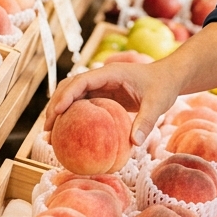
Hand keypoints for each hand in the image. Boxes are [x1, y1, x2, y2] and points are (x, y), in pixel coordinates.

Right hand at [43, 61, 180, 144]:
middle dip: (55, 105)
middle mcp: (101, 78)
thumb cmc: (163, 86)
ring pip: (72, 96)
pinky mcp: (103, 95)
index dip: (66, 95)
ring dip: (59, 112)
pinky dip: (72, 117)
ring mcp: (100, 86)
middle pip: (69, 87)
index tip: (56, 113)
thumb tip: (135, 143)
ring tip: (50, 135)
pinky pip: (83, 105)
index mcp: (110, 73)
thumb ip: (147, 121)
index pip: (81, 81)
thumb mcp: (158, 103)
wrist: (168, 78)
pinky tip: (68, 136)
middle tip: (47, 129)